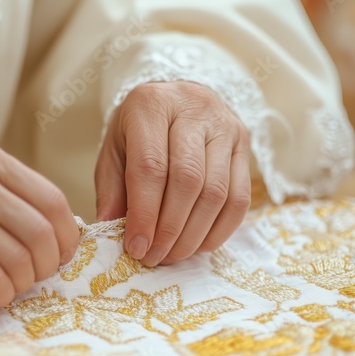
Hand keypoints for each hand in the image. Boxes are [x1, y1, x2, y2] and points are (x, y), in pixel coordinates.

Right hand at [0, 134, 79, 306]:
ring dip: (20, 283)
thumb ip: (0, 191)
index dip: (66, 236)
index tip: (58, 254)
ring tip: (6, 284)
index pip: (52, 200)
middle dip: (47, 265)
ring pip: (20, 259)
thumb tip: (53, 231)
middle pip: (42, 232)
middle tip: (34, 276)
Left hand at [95, 81, 251, 266]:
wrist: (177, 99)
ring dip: (194, 234)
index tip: (136, 247)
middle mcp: (194, 108)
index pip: (151, 166)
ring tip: (173, 254)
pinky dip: (220, 230)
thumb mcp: (115, 150)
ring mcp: (225, 125)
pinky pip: (240, 198)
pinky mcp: (244, 145)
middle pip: (188, 180)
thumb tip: (110, 230)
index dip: (144, 213)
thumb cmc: (140, 130)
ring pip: (217, 192)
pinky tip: (199, 245)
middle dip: (170, 228)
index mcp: (151, 104)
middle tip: (154, 257)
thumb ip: (112, 189)